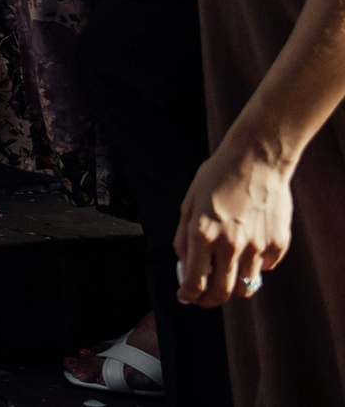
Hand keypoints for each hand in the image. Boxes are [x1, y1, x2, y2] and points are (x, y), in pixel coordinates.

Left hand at [177, 141, 293, 307]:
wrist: (255, 159)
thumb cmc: (217, 177)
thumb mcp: (188, 203)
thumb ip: (183, 237)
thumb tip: (183, 265)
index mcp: (203, 235)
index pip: (195, 283)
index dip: (189, 296)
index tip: (186, 298)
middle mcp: (230, 245)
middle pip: (221, 293)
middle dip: (209, 301)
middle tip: (204, 298)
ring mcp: (257, 247)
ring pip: (246, 287)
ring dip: (233, 287)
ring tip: (226, 277)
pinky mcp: (278, 244)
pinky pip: (265, 268)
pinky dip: (255, 267)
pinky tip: (248, 252)